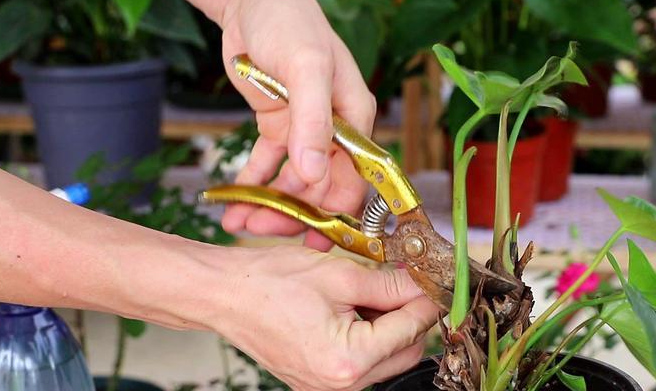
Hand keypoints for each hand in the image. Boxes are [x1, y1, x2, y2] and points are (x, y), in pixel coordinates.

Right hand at [210, 246, 439, 389]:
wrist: (224, 293)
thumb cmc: (268, 283)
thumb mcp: (340, 275)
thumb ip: (391, 285)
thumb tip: (423, 286)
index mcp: (348, 360)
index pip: (411, 329)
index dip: (425, 298)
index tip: (431, 279)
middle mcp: (339, 385)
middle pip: (405, 351)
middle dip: (407, 314)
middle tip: (398, 281)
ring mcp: (327, 387)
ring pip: (384, 358)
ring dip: (387, 326)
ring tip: (364, 294)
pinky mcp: (318, 381)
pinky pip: (360, 362)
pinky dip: (365, 336)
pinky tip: (350, 309)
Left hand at [216, 0, 376, 249]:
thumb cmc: (290, 24)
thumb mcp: (306, 68)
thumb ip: (313, 123)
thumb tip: (315, 176)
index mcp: (356, 120)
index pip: (355, 179)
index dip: (337, 213)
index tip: (312, 239)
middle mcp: (335, 132)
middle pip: (322, 189)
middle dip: (294, 214)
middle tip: (260, 229)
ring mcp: (305, 132)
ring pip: (293, 184)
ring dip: (269, 205)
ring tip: (238, 221)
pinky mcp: (277, 129)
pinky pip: (267, 166)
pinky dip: (251, 186)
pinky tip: (233, 205)